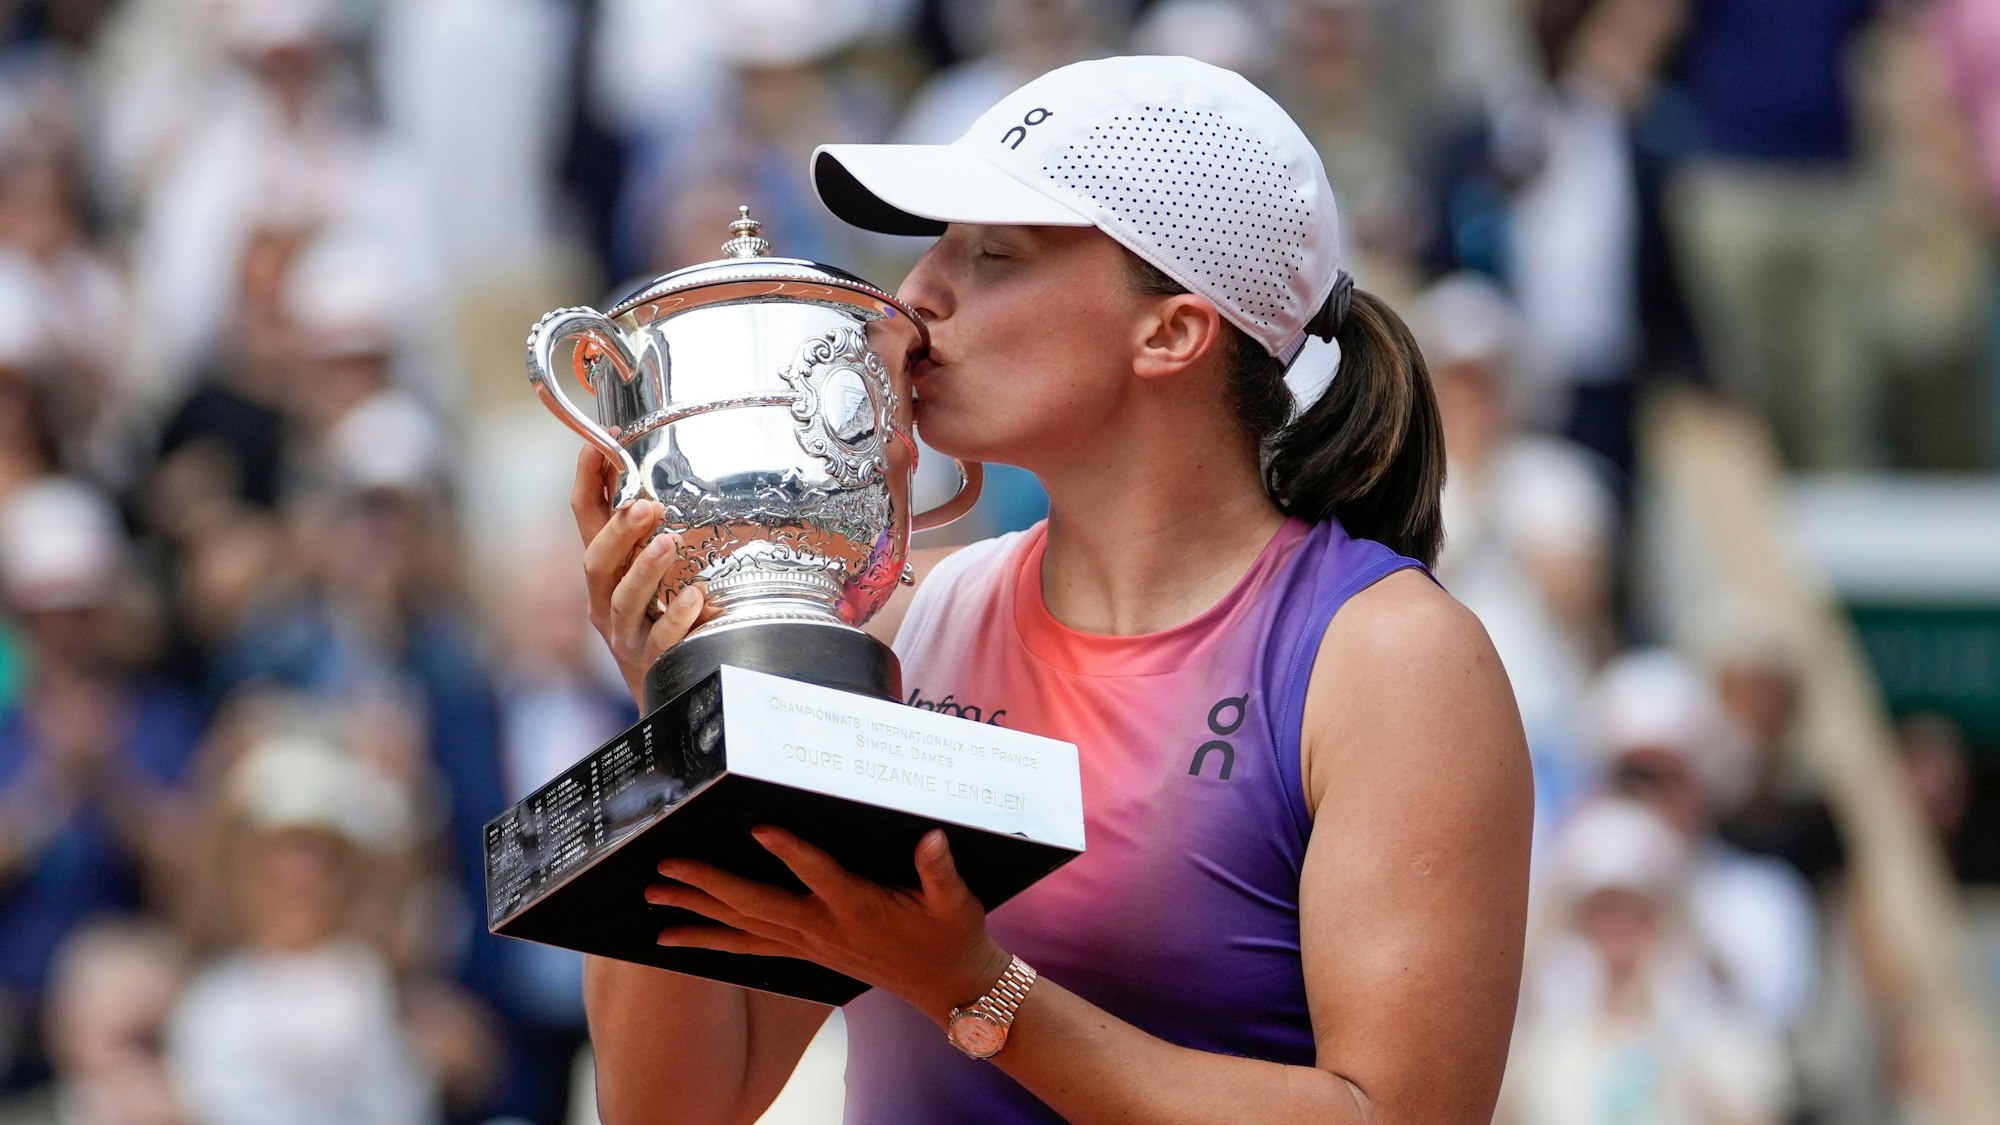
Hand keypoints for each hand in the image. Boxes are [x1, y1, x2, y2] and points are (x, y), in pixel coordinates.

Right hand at [570, 446, 707, 699]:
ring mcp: (625, 635)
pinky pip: (660, 641)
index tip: (600, 445)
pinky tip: (696, 599)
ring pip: (623, 601)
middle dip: (618, 531)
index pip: (586, 519)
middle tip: (647, 505)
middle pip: (596, 562)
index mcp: (604, 573)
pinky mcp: (650, 664)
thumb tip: (667, 481)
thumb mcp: (649, 576)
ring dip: (645, 568)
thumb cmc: (660, 625)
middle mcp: (605, 602)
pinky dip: (677, 618)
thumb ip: (653, 536)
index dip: (588, 482)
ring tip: (669, 543)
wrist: (668, 695)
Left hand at [646, 826, 1009, 1022]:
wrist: (946, 986)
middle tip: (668, 865)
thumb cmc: (949, 935)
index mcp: (859, 907)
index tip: (759, 828)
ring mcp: (808, 944)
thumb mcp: (955, 901)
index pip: (820, 876)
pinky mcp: (804, 953)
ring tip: (654, 896)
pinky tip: (674, 939)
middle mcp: (824, 929)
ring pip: (742, 928)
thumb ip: (940, 870)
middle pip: (757, 906)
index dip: (791, 852)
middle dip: (710, 885)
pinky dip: (708, 942)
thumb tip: (933, 840)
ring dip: (696, 912)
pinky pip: (746, 948)